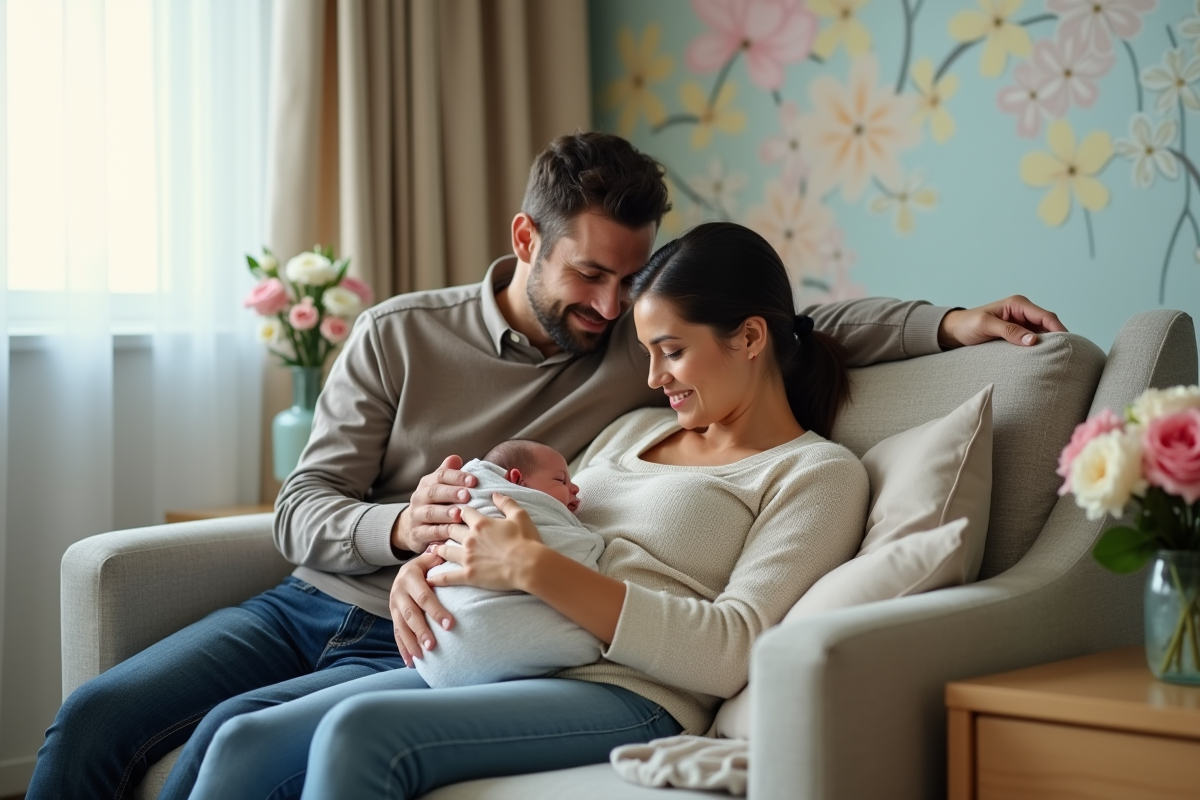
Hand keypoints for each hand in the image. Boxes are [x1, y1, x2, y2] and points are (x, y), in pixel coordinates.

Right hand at [389, 550, 452, 666]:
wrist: (406, 570)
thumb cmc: (427, 566)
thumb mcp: (430, 558)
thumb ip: (439, 559)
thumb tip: (450, 554)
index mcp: (409, 577)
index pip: (424, 596)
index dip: (436, 611)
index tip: (450, 625)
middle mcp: (398, 591)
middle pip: (411, 614)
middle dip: (422, 631)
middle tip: (433, 646)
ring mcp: (394, 605)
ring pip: (401, 626)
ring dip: (411, 642)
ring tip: (422, 656)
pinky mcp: (393, 616)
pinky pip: (396, 634)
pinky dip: (403, 649)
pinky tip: (410, 662)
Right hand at [392, 455, 477, 552]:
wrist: (411, 528)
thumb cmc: (434, 504)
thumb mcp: (439, 487)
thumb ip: (448, 473)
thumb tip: (456, 458)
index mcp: (426, 484)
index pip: (440, 476)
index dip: (457, 477)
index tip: (473, 480)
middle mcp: (419, 498)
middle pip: (433, 492)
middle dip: (451, 493)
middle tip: (467, 495)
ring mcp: (416, 516)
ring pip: (430, 513)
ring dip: (445, 513)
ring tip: (459, 514)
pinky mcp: (417, 534)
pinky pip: (429, 532)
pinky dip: (441, 532)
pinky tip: (453, 533)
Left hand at [430, 494, 544, 592]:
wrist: (529, 566)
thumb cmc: (527, 541)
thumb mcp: (520, 516)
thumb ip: (506, 502)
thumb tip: (495, 493)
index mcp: (481, 523)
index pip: (463, 512)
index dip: (459, 510)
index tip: (456, 511)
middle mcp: (470, 538)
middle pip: (450, 529)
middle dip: (445, 527)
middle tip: (439, 528)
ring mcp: (467, 557)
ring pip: (445, 550)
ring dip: (438, 548)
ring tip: (432, 549)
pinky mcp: (469, 575)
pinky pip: (448, 576)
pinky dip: (437, 577)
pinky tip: (429, 578)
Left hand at [938, 295, 1066, 348]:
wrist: (954, 330)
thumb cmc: (967, 324)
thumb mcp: (985, 326)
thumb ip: (1008, 331)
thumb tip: (1033, 340)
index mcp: (1018, 304)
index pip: (1045, 316)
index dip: (1058, 329)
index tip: (1067, 344)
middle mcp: (1023, 311)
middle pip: (1048, 324)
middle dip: (1058, 337)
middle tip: (1067, 354)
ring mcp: (1021, 322)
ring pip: (1043, 333)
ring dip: (1049, 344)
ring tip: (1058, 358)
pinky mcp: (1018, 333)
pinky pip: (1034, 339)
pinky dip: (1039, 347)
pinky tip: (1044, 358)